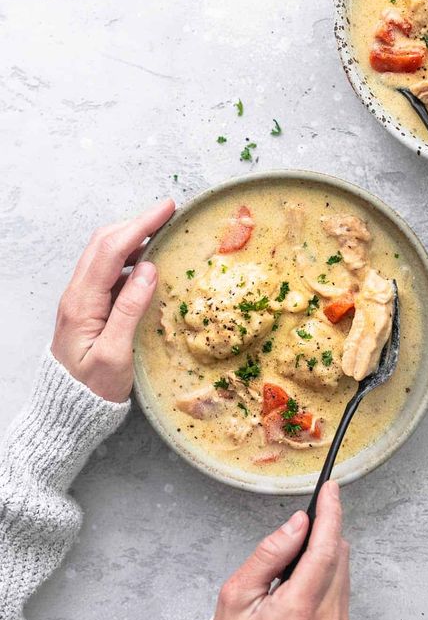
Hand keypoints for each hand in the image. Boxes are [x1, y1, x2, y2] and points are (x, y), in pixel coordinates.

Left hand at [51, 199, 174, 402]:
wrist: (66, 411)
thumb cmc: (92, 390)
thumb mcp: (115, 355)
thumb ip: (129, 310)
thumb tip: (149, 269)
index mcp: (82, 302)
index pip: (111, 249)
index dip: (140, 224)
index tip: (167, 208)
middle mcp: (77, 293)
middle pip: (104, 242)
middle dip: (136, 223)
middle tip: (169, 215)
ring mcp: (81, 298)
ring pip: (104, 253)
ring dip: (132, 237)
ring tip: (163, 233)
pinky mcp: (88, 306)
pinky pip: (108, 270)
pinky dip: (129, 257)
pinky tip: (149, 263)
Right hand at [211, 481, 350, 619]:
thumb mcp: (238, 592)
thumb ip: (270, 553)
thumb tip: (298, 523)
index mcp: (295, 614)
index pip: (324, 552)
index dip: (330, 514)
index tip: (330, 490)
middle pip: (339, 556)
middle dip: (323, 532)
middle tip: (299, 530)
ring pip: (343, 570)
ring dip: (324, 554)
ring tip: (292, 567)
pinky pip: (341, 589)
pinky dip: (326, 574)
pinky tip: (303, 582)